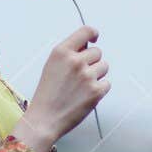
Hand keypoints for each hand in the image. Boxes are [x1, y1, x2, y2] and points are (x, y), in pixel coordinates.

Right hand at [14, 25, 108, 151]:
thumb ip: (69, 54)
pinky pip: (106, 83)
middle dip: (92, 62)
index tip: (94, 38)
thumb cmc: (47, 94)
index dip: (93, 34)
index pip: (85, 31)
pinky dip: (99, 89)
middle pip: (97, 52)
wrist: (44, 119)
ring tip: (81, 86)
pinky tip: (85, 95)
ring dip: (97, 75)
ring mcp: (86, 76)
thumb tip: (88, 46)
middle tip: (80, 76)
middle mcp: (75, 61)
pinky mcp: (96, 91)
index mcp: (61, 52)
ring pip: (104, 67)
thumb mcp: (52, 66)